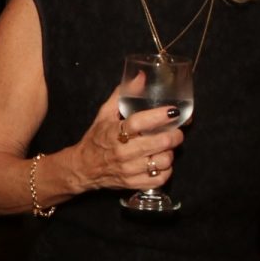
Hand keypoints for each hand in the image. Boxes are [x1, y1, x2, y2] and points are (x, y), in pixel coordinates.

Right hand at [70, 83, 184, 192]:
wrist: (83, 167)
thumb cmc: (96, 138)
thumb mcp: (104, 113)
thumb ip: (123, 94)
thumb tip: (141, 76)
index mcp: (115, 132)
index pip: (140, 122)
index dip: (160, 116)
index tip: (173, 111)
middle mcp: (123, 152)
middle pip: (158, 143)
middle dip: (174, 135)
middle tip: (176, 131)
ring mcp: (129, 170)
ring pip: (162, 161)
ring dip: (170, 153)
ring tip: (167, 147)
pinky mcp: (133, 183)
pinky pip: (160, 179)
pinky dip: (166, 170)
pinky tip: (162, 162)